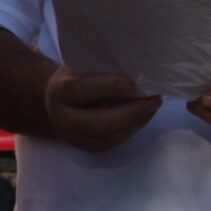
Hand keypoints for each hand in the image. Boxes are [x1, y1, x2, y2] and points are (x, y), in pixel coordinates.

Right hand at [41, 65, 160, 151]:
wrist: (55, 101)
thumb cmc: (74, 76)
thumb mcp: (78, 66)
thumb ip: (98, 66)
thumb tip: (134, 63)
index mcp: (59, 91)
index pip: (80, 90)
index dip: (106, 87)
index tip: (131, 82)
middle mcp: (63, 118)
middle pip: (98, 122)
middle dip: (131, 112)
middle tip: (154, 99)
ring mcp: (73, 137)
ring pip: (108, 136)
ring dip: (136, 122)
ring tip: (154, 106)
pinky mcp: (86, 147)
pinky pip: (111, 142)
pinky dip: (131, 130)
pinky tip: (144, 117)